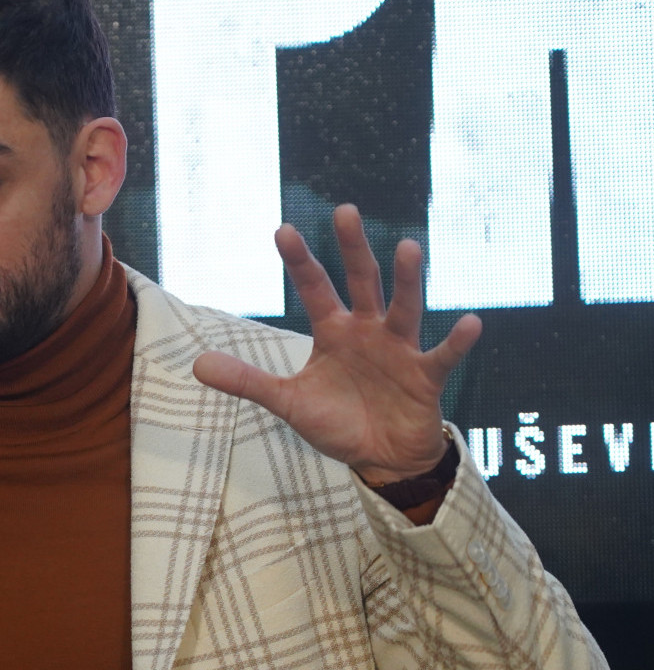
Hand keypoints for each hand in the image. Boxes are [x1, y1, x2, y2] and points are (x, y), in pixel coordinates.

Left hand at [193, 204, 480, 483]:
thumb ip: (247, 381)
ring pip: (402, 307)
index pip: (314, 288)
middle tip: (345, 211)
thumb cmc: (338, 422)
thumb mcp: (287, 402)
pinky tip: (471, 322)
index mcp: (333, 332)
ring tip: (409, 246)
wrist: (380, 458)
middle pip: (361, 281)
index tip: (281, 230)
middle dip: (353, 248)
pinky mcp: (425, 376)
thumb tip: (197, 364)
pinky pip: (442, 356)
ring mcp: (398, 350)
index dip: (299, 262)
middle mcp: (367, 330)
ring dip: (406, 279)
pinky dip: (456, 341)